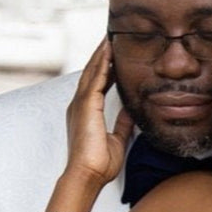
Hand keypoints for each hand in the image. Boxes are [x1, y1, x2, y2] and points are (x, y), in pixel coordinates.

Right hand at [64, 38, 133, 186]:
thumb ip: (122, 123)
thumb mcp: (117, 139)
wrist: (88, 175)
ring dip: (102, 53)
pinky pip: (95, 79)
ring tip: (111, 36)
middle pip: (92, 72)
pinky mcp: (85, 106)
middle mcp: (80, 104)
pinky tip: (109, 51)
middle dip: (102, 55)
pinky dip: (102, 64)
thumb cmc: (100, 163)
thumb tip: (131, 111)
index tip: (115, 54)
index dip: (106, 67)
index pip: (97, 83)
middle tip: (111, 36)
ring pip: (92, 71)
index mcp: (87, 112)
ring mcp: (81, 104)